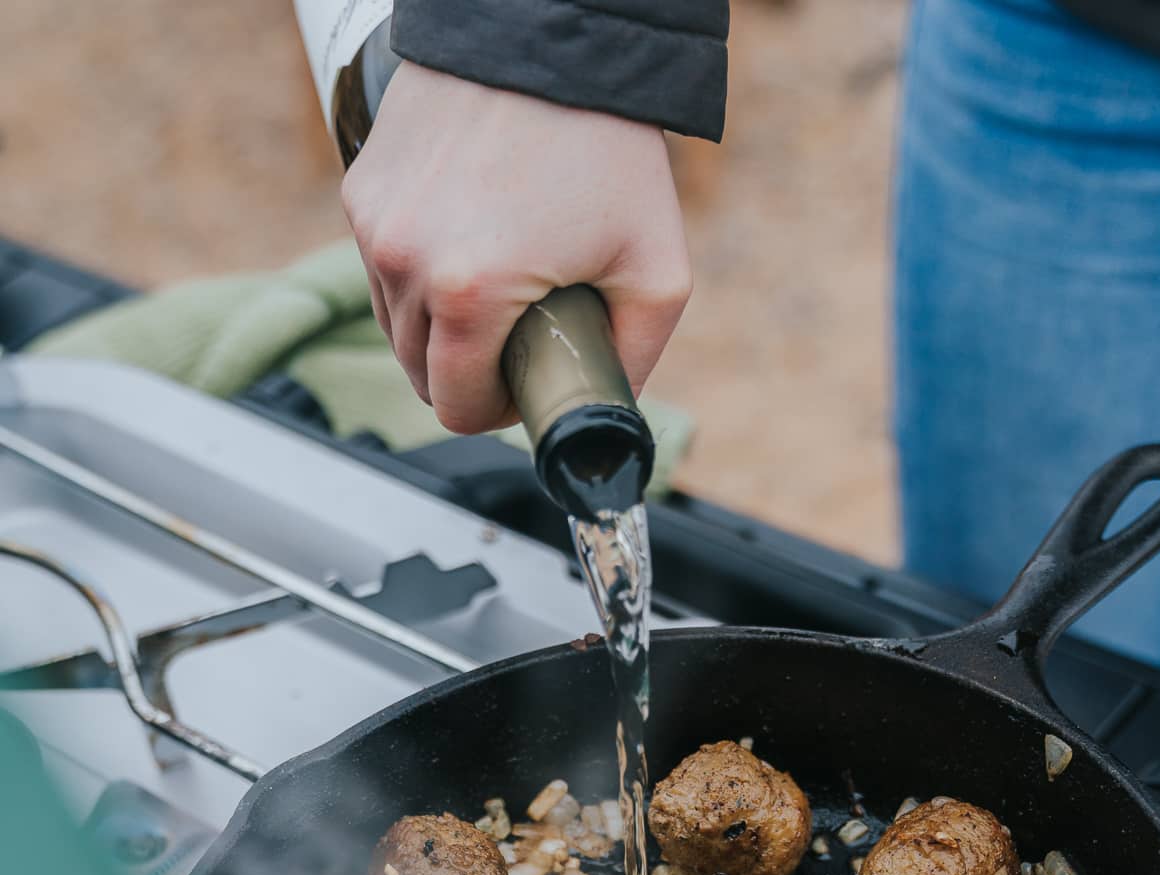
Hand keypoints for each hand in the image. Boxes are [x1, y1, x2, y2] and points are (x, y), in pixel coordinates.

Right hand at [342, 64, 692, 433]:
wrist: (548, 33)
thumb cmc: (607, 144)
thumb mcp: (658, 269)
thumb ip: (634, 360)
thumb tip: (607, 411)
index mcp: (469, 294)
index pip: (456, 408)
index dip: (495, 411)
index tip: (523, 387)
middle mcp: (405, 262)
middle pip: (420, 374)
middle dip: (468, 372)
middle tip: (516, 340)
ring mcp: (374, 225)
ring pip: (395, 325)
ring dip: (439, 328)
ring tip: (494, 290)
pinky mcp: (361, 191)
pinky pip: (382, 269)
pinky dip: (418, 273)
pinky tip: (467, 241)